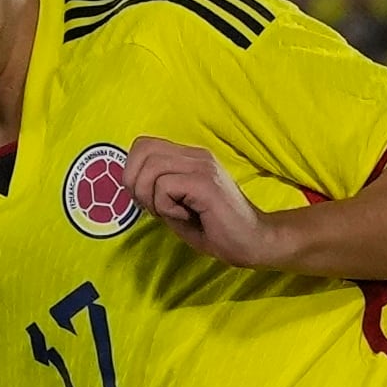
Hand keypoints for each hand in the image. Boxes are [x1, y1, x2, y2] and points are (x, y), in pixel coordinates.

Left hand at [121, 136, 291, 269]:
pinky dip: (165, 207)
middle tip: (152, 208)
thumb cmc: (218, 230)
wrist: (254, 242)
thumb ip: (157, 192)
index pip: (144, 144)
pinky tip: (185, 216)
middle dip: (135, 185)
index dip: (133, 171)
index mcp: (190, 157)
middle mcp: (196, 155)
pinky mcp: (205, 183)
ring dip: (150, 197)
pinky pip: (164, 187)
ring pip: (150, 169)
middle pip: (142, 151)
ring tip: (170, 213)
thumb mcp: (178, 207)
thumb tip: (132, 186)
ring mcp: (202, 166)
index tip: (146, 199)